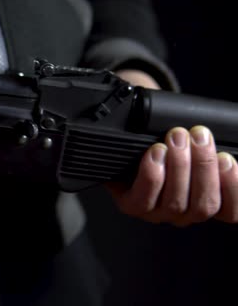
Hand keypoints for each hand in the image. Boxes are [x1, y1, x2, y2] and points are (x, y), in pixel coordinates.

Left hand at [108, 70, 237, 225]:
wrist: (123, 151)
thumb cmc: (164, 148)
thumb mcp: (193, 147)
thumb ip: (207, 150)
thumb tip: (214, 140)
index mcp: (204, 201)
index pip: (231, 212)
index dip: (234, 189)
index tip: (228, 160)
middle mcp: (184, 213)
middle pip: (205, 205)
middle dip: (204, 166)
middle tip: (199, 136)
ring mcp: (158, 213)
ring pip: (176, 201)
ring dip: (179, 166)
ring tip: (177, 138)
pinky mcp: (133, 207)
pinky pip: (144, 198)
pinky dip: (153, 174)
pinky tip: (156, 153)